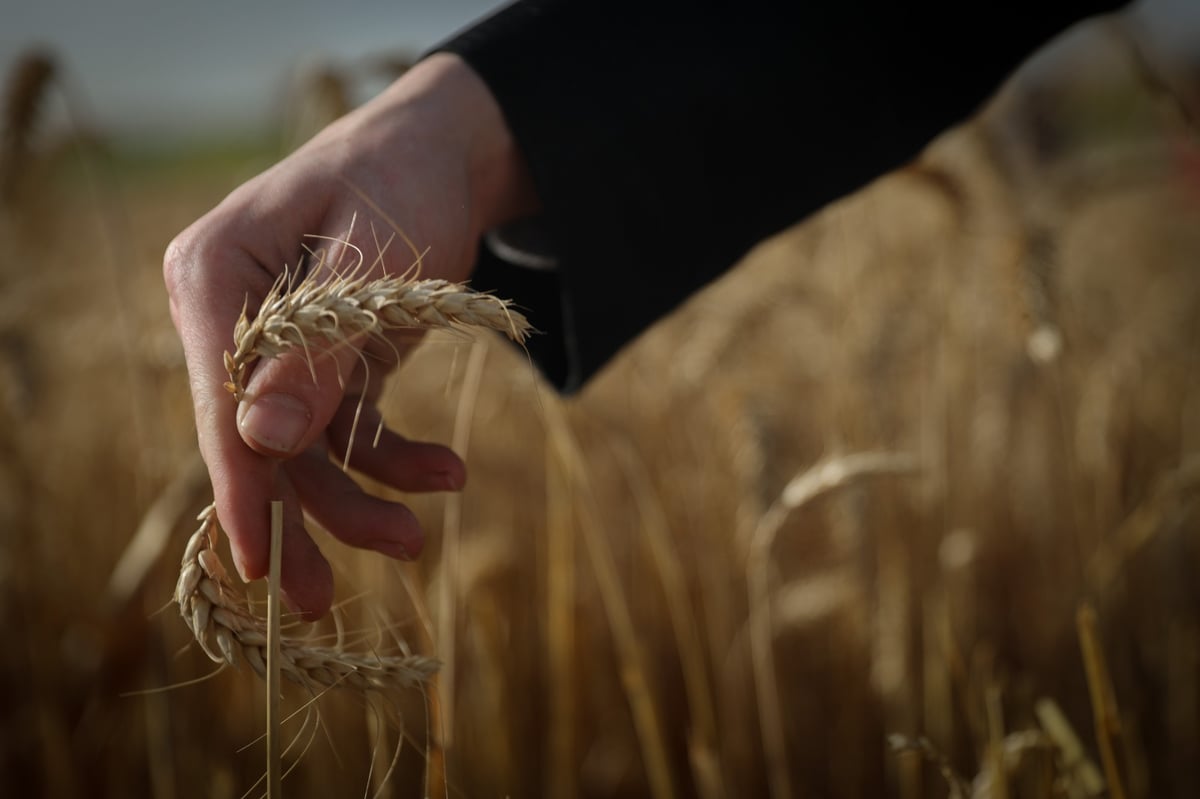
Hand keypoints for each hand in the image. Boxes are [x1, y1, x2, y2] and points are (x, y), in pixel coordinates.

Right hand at [164, 54, 536, 617]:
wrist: (446, 154)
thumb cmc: (405, 180)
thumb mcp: (376, 258)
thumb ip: (321, 348)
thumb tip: (260, 440)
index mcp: (215, 275)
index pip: (218, 398)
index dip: (239, 485)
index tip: (258, 565)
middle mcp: (230, 316)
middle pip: (252, 438)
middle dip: (297, 515)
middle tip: (321, 601)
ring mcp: (275, 346)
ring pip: (299, 450)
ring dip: (354, 500)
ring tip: (415, 537)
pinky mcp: (322, 363)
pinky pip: (345, 432)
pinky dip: (390, 460)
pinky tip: (445, 472)